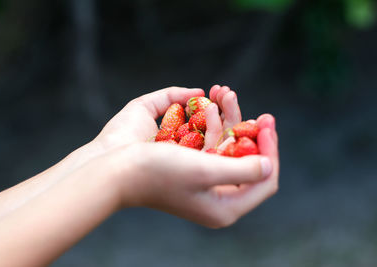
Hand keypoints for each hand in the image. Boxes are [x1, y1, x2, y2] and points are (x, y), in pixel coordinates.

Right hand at [91, 87, 278, 227]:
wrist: (114, 170)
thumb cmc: (158, 172)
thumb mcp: (206, 172)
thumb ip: (244, 170)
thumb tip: (269, 166)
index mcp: (223, 205)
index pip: (263, 178)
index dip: (270, 150)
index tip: (267, 123)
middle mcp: (214, 192)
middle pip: (245, 158)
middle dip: (249, 128)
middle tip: (259, 110)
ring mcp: (199, 176)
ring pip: (225, 144)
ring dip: (226, 115)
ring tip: (224, 92)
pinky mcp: (185, 161)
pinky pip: (205, 139)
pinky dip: (208, 119)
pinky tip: (207, 101)